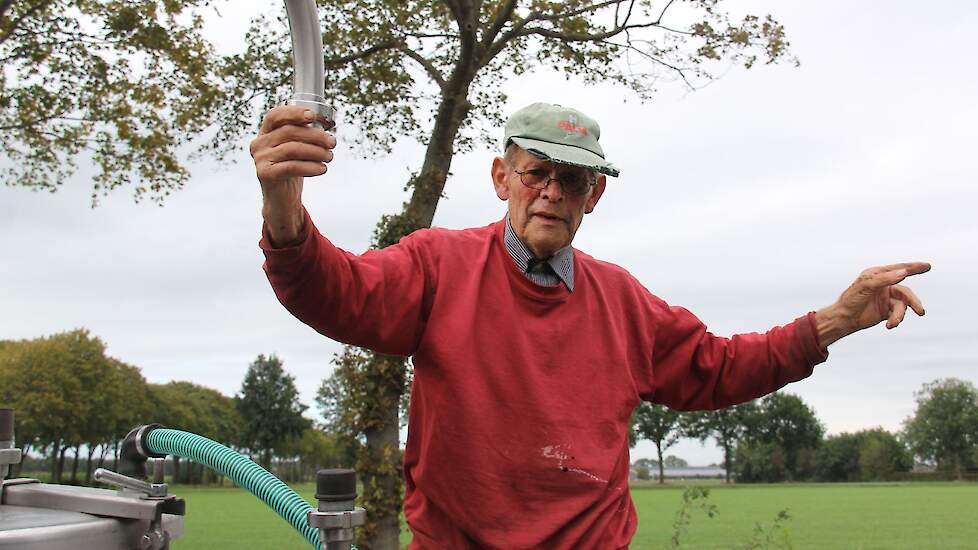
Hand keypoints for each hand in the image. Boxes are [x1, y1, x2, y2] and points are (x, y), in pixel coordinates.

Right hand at [250, 105, 335, 245]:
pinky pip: (292, 166)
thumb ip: (304, 135)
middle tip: (332, 143)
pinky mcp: (265, 174)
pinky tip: (322, 169)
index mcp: (265, 133)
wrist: (282, 200)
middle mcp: (259, 143)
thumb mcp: (296, 149)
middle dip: (315, 135)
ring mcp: (260, 159)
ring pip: (292, 149)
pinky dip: (311, 167)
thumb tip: (327, 123)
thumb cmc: (292, 170)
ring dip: (316, 151)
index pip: (275, 115)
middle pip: (289, 132)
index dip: (294, 112)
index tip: (313, 116)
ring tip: (330, 157)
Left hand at [816, 262, 930, 348]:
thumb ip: (885, 279)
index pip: (899, 269)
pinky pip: (897, 314)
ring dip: (899, 315)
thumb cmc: (852, 299)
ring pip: (902, 306)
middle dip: (913, 302)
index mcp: (878, 274)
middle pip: (905, 292)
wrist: (844, 318)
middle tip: (921, 311)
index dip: (914, 268)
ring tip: (893, 323)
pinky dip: (895, 320)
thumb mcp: (866, 286)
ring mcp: (886, 298)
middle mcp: (884, 285)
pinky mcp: (886, 311)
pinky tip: (890, 325)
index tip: (927, 266)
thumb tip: (904, 272)